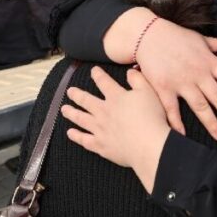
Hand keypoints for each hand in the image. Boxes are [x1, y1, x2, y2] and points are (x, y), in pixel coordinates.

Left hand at [62, 67, 169, 192]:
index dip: (98, 75)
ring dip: (71, 113)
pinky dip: (76, 136)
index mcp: (116, 97)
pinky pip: (84, 140)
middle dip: (77, 95)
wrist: (148, 144)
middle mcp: (104, 111)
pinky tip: (70, 133)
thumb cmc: (151, 117)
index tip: (93, 71)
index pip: (104, 82)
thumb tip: (130, 71)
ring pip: (81, 119)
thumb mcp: (149, 92)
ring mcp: (100, 129)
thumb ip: (138, 80)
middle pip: (86, 100)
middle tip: (70, 91)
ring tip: (64, 109)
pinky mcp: (101, 146)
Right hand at [135, 19, 216, 139]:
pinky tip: (183, 135)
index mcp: (209, 61)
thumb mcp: (201, 38)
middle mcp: (198, 73)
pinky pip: (173, 109)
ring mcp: (181, 82)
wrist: (147, 35)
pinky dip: (177, 123)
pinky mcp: (164, 88)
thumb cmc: (175, 36)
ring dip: (212, 123)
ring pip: (200, 107)